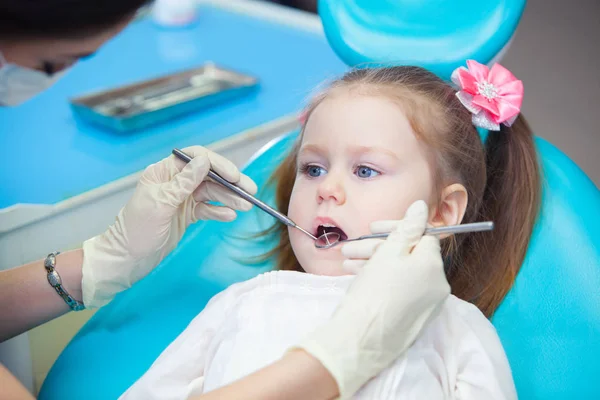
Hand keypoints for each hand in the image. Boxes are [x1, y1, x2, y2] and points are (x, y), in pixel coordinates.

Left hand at [81, 146, 256, 307]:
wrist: (125, 260)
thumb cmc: (136, 231)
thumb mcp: (161, 204)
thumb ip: (184, 183)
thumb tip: (204, 161)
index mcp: (164, 172)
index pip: (196, 158)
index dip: (217, 164)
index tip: (234, 177)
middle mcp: (174, 182)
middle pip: (208, 175)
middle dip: (230, 183)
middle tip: (250, 191)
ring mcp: (181, 199)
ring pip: (211, 193)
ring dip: (229, 199)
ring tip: (246, 207)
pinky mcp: (186, 215)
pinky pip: (207, 209)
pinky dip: (219, 211)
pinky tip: (230, 216)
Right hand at [295, 200, 449, 398]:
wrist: (359, 340)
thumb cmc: (372, 293)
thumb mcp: (388, 252)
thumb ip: (408, 227)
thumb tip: (422, 206)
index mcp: (433, 267)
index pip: (422, 235)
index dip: (396, 228)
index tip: (372, 228)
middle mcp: (436, 286)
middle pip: (409, 254)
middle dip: (378, 246)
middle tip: (352, 247)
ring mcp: (426, 304)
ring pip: (401, 272)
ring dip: (374, 262)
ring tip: (347, 262)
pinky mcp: (413, 317)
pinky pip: (400, 289)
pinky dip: (380, 279)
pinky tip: (356, 276)